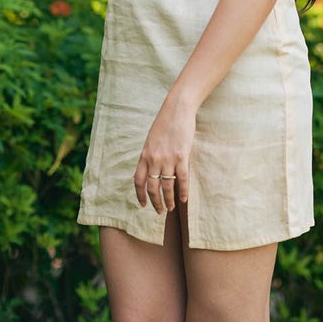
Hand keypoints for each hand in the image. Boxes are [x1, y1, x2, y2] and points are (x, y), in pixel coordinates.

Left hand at [134, 97, 194, 213]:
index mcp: (144, 155)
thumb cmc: (165, 122)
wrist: (177, 109)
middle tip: (159, 212)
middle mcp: (154, 159)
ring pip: (167, 186)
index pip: (138, 181)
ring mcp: (167, 159)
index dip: (140, 195)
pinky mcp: (181, 156)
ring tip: (171, 208)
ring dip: (169, 200)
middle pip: (152, 188)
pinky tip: (184, 199)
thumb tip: (150, 170)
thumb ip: (150, 155)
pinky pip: (182, 179)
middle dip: (155, 202)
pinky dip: (183, 191)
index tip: (143, 204)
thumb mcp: (151, 139)